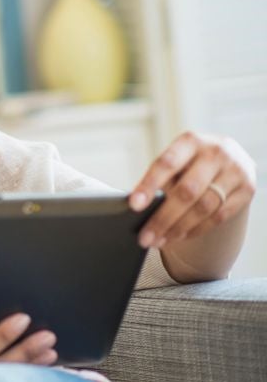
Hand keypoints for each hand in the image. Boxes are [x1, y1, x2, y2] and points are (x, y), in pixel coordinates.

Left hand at [130, 131, 256, 249]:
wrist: (230, 157)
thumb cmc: (192, 161)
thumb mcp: (178, 159)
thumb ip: (162, 178)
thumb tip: (139, 207)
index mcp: (191, 141)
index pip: (167, 164)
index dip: (150, 184)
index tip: (134, 205)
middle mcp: (216, 153)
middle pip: (187, 191)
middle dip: (163, 218)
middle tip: (145, 237)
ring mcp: (235, 171)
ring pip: (204, 208)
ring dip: (178, 229)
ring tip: (159, 241)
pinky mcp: (247, 189)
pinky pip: (219, 216)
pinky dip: (196, 230)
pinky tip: (179, 237)